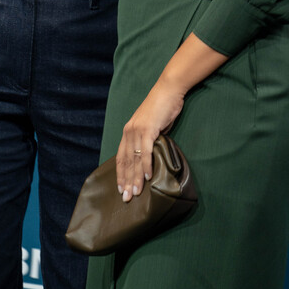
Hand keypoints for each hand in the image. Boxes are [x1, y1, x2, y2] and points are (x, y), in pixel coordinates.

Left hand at [116, 77, 184, 201]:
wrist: (168, 90)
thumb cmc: (162, 107)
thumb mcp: (151, 125)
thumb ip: (148, 140)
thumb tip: (149, 156)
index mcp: (128, 131)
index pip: (120, 157)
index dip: (120, 174)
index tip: (121, 188)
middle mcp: (129, 131)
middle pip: (126, 161)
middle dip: (126, 181)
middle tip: (126, 198)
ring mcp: (137, 130)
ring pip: (135, 159)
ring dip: (135, 178)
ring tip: (136, 193)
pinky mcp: (148, 129)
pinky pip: (146, 151)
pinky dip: (146, 165)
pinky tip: (148, 177)